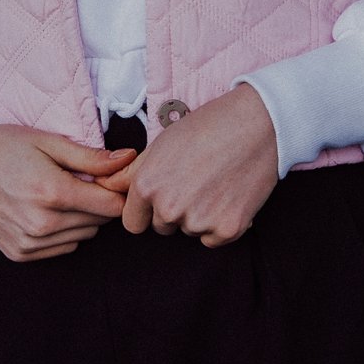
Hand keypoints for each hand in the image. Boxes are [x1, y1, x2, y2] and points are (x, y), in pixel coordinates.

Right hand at [0, 124, 136, 261]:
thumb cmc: (4, 145)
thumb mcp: (48, 141)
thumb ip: (91, 157)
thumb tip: (129, 159)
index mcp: (51, 193)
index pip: (110, 207)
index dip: (117, 190)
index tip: (111, 176)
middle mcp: (41, 225)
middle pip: (99, 223)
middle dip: (99, 201)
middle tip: (82, 178)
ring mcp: (29, 244)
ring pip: (83, 236)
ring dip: (82, 217)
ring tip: (61, 190)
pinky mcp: (19, 254)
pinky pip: (62, 248)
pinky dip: (64, 230)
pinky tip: (47, 208)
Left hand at [98, 84, 278, 247]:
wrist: (256, 124)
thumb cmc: (207, 127)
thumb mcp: (162, 143)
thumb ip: (132, 173)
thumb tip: (107, 188)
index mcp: (147, 185)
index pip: (133, 223)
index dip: (146, 210)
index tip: (163, 195)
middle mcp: (169, 207)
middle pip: (162, 227)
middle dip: (174, 210)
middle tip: (196, 180)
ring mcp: (198, 221)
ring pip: (189, 231)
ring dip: (199, 215)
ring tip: (215, 181)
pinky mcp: (226, 230)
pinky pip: (213, 239)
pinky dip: (221, 224)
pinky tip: (230, 194)